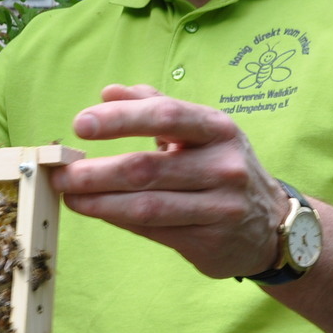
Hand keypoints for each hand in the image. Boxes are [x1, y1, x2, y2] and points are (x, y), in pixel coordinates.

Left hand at [54, 84, 287, 278]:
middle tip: (61, 173)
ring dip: (99, 201)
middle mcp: (223, 166)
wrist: (271, 224)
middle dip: (96, 171)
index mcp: (217, 129)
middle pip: (147, 167)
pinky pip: (154, 230)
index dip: (120, 120)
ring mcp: (220, 207)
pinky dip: (119, 219)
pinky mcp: (210, 240)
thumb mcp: (199, 131)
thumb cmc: (220, 167)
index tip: (80, 125)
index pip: (166, 116)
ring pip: (147, 205)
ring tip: (69, 195)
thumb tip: (108, 92)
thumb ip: (154, 107)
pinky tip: (96, 211)